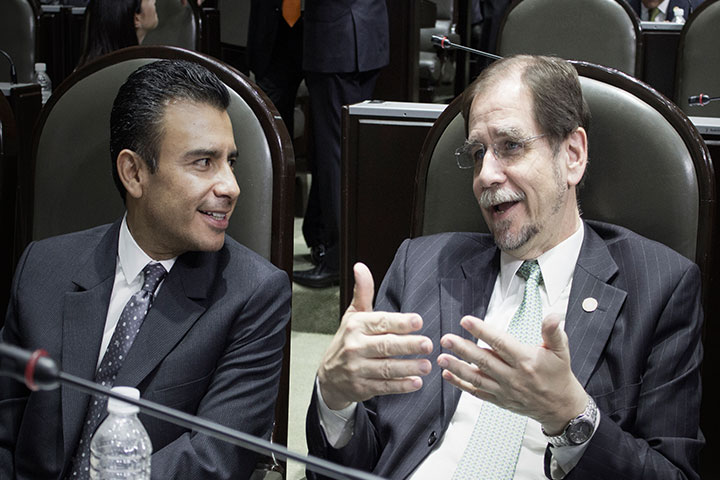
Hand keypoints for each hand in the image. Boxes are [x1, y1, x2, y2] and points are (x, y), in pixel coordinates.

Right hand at [317, 263, 433, 409]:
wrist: (329, 377)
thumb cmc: (347, 341)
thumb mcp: (353, 315)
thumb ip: (363, 292)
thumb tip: (360, 266)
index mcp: (356, 326)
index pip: (380, 322)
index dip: (399, 322)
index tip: (418, 321)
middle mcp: (355, 347)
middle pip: (385, 345)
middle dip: (408, 345)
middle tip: (428, 344)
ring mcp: (357, 369)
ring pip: (386, 368)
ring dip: (408, 367)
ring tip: (427, 365)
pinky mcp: (362, 388)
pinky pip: (384, 386)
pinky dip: (400, 385)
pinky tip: (416, 383)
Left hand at [437, 313, 586, 432]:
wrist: (561, 407)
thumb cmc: (559, 375)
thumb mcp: (562, 351)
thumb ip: (553, 332)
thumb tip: (553, 316)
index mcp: (526, 360)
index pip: (500, 343)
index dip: (482, 331)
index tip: (466, 321)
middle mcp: (513, 376)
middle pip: (484, 361)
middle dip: (463, 349)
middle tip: (446, 339)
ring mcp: (505, 390)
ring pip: (477, 378)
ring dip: (457, 368)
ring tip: (441, 357)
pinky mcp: (500, 400)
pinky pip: (477, 392)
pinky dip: (461, 385)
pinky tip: (448, 375)